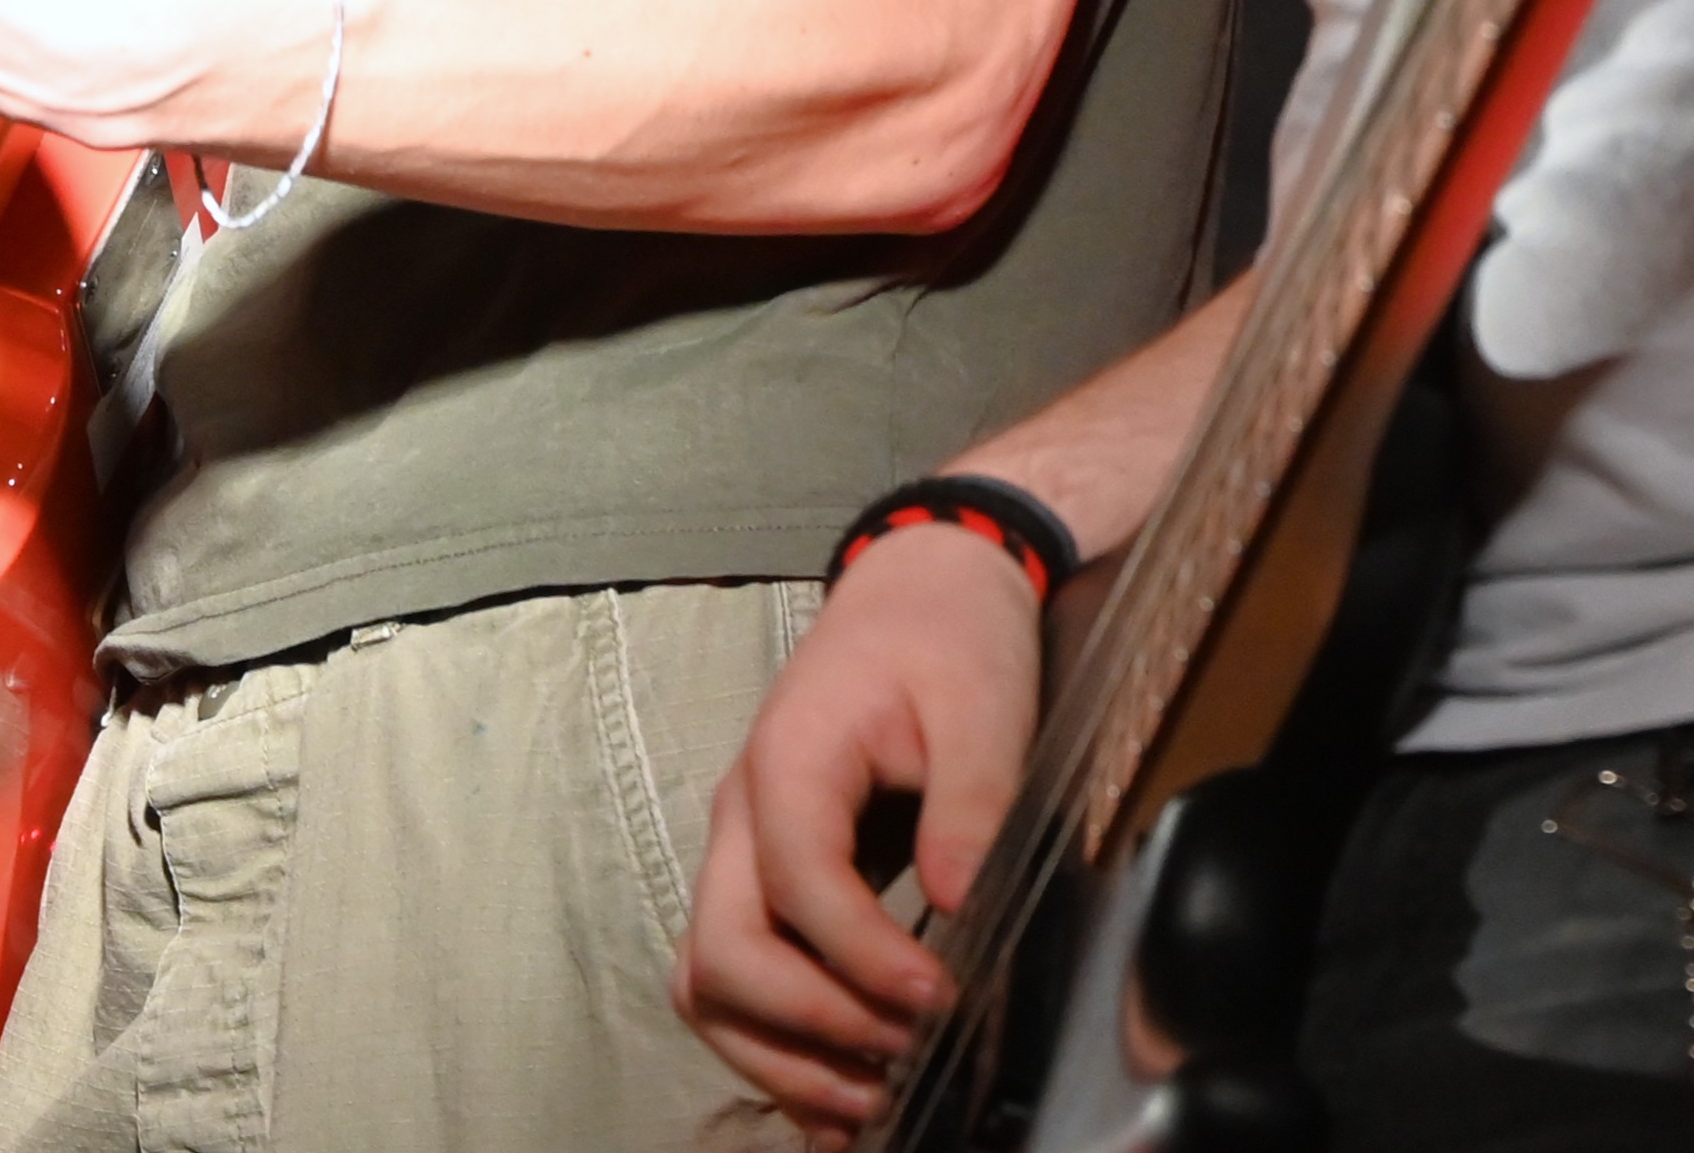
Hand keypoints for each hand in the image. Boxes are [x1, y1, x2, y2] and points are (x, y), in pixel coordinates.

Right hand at [679, 526, 1042, 1142]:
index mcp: (789, 760)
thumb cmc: (949, 639)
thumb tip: (955, 905)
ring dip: (782, 1054)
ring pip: (711, 983)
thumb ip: (970, 801)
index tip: (939, 998)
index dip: (861, 958)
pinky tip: (836, 1097)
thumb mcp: (982, 703)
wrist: (920, 591)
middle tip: (902, 1058)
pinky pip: (735, 982)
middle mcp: (741, 815)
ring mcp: (741, 851)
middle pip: (723, 951)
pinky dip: (774, 1049)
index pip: (797, 884)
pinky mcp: (761, 881)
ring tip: (872, 1100)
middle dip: (808, 1024)